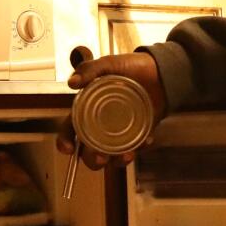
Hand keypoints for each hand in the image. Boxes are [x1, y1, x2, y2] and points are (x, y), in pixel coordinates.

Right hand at [57, 52, 164, 169]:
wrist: (160, 71)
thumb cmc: (130, 67)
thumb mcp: (108, 64)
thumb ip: (89, 69)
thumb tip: (72, 83)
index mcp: (87, 110)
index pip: (70, 129)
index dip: (65, 141)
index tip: (68, 148)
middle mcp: (100, 126)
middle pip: (88, 151)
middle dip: (91, 159)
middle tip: (100, 158)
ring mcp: (119, 132)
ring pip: (112, 156)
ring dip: (117, 162)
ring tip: (127, 155)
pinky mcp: (138, 135)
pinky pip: (136, 148)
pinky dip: (141, 149)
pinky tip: (147, 140)